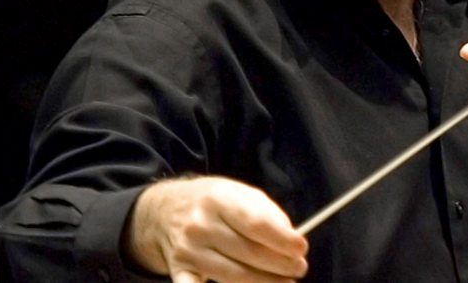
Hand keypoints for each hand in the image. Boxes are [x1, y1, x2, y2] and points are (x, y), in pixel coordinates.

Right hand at [125, 176, 308, 282]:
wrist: (165, 210)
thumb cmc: (213, 202)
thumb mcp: (240, 193)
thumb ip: (267, 213)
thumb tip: (291, 238)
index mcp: (219, 199)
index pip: (256, 223)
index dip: (282, 239)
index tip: (302, 248)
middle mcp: (200, 224)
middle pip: (248, 253)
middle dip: (280, 265)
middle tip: (300, 269)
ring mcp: (187, 250)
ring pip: (233, 275)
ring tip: (285, 282)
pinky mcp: (179, 270)